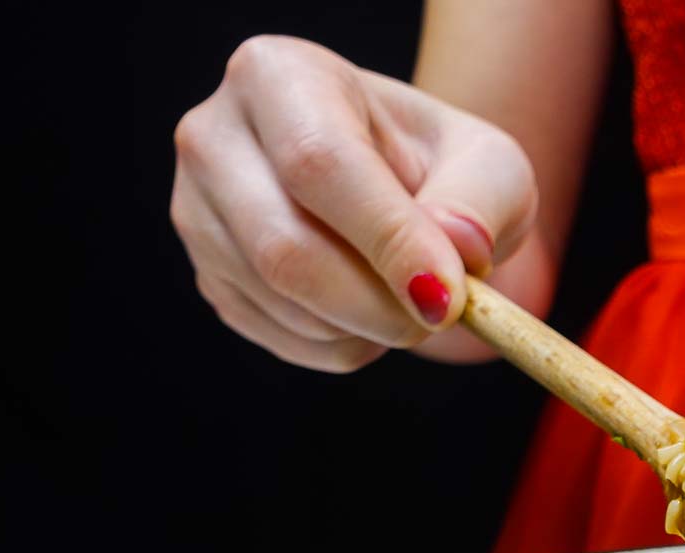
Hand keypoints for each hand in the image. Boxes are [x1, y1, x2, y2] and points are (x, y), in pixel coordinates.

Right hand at [171, 35, 537, 371]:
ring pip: (282, 302)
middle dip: (379, 305)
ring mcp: (198, 212)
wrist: (400, 190)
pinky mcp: (210, 277)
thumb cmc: (441, 167)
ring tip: (412, 297)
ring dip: (370, 328)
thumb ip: (480, 200)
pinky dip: (347, 344)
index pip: (320, 164)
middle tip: (444, 315)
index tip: (448, 298)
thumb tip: (455, 248)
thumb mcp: (487, 164)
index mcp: (280, 75)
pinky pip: (283, 339)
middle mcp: (215, 137)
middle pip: (284, 247)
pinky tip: (372, 309)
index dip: (387, 239)